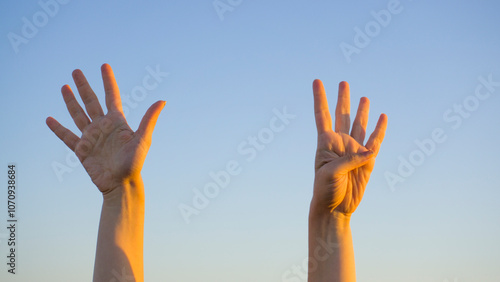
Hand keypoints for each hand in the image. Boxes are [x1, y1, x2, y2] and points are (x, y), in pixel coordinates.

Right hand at [46, 64, 165, 193]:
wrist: (121, 184)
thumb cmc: (134, 163)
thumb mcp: (143, 139)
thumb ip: (149, 119)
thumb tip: (162, 101)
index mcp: (117, 122)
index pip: (111, 96)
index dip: (107, 81)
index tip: (104, 65)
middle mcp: (103, 126)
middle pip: (91, 101)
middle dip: (84, 86)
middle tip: (76, 71)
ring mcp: (91, 137)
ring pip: (78, 115)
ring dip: (70, 101)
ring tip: (63, 87)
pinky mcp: (82, 149)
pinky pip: (67, 136)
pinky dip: (58, 128)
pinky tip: (50, 119)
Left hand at [311, 80, 386, 216]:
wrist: (336, 208)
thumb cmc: (326, 190)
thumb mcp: (332, 173)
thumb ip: (350, 159)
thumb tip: (371, 150)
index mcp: (326, 143)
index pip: (322, 115)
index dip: (320, 97)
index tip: (317, 81)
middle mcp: (340, 143)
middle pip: (342, 115)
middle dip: (342, 99)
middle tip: (343, 82)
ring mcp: (354, 150)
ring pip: (359, 125)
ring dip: (361, 111)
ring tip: (363, 97)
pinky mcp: (367, 160)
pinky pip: (375, 141)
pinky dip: (379, 129)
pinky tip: (382, 117)